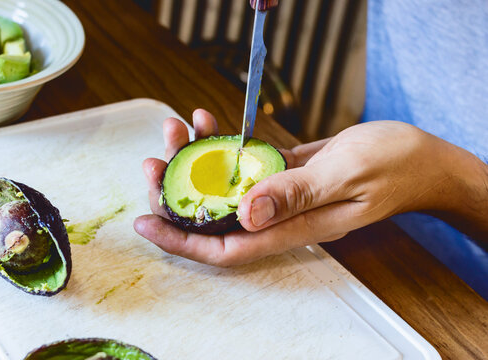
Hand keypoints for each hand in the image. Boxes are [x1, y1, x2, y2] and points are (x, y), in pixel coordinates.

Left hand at [134, 110, 487, 265]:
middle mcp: (282, 217)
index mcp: (295, 228)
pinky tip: (210, 121)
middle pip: (216, 217)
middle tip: (152, 162)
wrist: (419, 156)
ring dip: (195, 162)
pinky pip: (245, 165)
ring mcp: (283, 196)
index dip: (183, 240)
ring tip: (175, 130)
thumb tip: (244, 214)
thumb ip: (296, 195)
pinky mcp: (286, 174)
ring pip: (226, 188)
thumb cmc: (392, 166)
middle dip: (178, 192)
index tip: (147, 222)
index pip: (227, 246)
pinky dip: (225, 145)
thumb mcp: (345, 174)